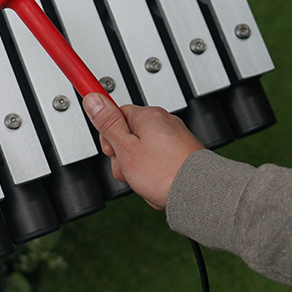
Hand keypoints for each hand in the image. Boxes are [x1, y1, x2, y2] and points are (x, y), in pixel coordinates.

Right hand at [83, 93, 203, 209]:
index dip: (108, 134)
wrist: (198, 193)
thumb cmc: (166, 172)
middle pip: (128, 137)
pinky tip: (155, 184)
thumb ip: (107, 123)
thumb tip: (93, 98)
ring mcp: (174, 140)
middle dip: (123, 157)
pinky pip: (156, 164)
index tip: (102, 133)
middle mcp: (164, 123)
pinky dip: (152, 176)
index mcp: (148, 116)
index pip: (116, 114)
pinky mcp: (180, 156)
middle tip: (128, 167)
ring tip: (144, 179)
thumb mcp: (125, 148)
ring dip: (137, 170)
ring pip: (141, 154)